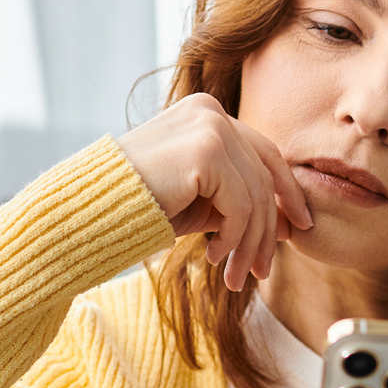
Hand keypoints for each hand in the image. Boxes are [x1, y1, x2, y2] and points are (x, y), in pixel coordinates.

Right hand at [116, 93, 313, 290]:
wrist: (88, 210)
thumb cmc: (136, 207)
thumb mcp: (199, 205)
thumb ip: (239, 206)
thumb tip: (288, 224)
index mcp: (207, 113)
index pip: (264, 153)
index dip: (286, 192)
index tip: (299, 227)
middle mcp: (211, 111)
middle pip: (264, 176)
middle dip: (266, 230)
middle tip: (261, 272)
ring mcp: (209, 126)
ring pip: (256, 195)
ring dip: (248, 243)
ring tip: (233, 276)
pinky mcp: (205, 150)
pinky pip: (241, 204)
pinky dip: (234, 237)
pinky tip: (213, 256)